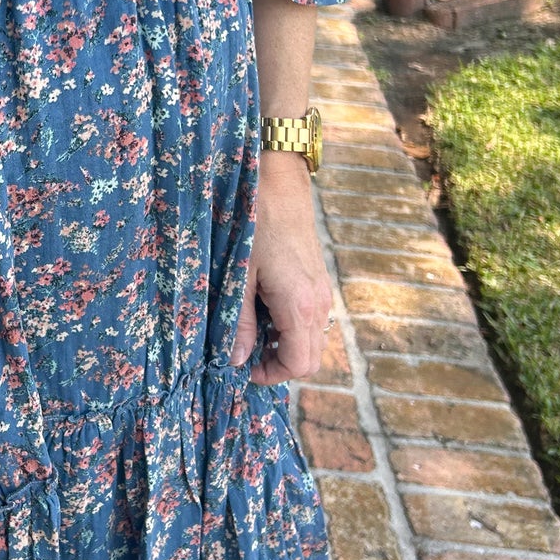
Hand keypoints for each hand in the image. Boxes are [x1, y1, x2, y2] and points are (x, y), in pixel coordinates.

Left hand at [230, 152, 332, 385]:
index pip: (299, 364)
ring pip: (312, 338)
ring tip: (251, 330)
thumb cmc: (253, 226)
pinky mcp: (318, 280)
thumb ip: (240, 322)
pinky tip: (263, 308)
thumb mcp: (239, 277)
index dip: (272, 374)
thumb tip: (237, 360)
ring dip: (284, 344)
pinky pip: (311, 318)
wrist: (278, 184)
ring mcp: (322, 291)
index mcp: (299, 306)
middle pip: (310, 358)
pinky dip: (290, 326)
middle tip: (246, 354)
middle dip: (278, 363)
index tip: (245, 369)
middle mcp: (318, 303)